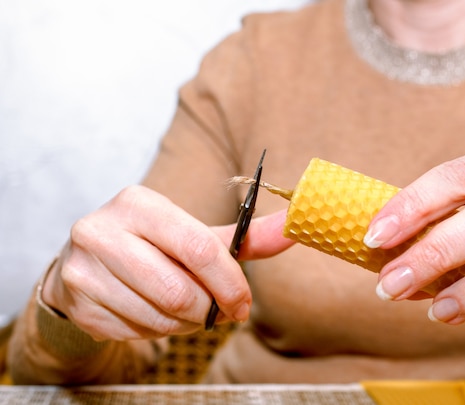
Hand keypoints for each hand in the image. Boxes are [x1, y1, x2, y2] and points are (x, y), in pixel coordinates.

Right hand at [41, 185, 292, 340]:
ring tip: (185, 309)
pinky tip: (154, 312)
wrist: (88, 261)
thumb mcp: (194, 233)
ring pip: (159, 317)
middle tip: (217, 312)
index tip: (243, 304)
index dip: (229, 283)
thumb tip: (293, 226)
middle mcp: (102, 230)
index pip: (199, 247)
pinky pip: (136, 333)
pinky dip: (157, 331)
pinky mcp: (77, 303)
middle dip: (208, 310)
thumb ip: (245, 235)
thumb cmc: (152, 245)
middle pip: (178, 290)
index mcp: (138, 203)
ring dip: (185, 323)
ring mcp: (83, 268)